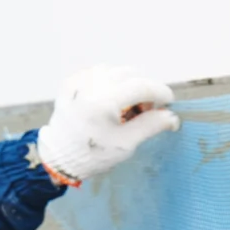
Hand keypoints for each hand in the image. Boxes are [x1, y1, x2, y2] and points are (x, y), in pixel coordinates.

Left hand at [37, 65, 179, 185]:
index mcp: (104, 101)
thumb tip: (171, 116)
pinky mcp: (72, 81)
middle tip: (146, 111)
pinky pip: (99, 74)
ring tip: (126, 109)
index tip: (169, 102)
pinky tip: (109, 102)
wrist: (58, 157)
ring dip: (127, 85)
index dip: (160, 92)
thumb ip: (151, 126)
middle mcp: (92, 84)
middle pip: (131, 74)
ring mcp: (80, 80)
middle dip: (144, 90)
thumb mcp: (125, 144)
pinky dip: (110, 84)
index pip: (142, 86)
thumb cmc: (93, 155)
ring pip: (116, 71)